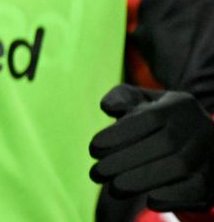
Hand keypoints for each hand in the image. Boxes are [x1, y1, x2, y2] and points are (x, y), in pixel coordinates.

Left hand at [89, 85, 213, 210]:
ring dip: (140, 180)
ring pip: (178, 166)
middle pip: (164, 143)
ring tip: (113, 188)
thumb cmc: (160, 123)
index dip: (119, 134)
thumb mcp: (144, 103)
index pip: (150, 117)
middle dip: (124, 160)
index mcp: (178, 106)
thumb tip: (107, 106)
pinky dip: (171, 195)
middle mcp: (197, 128)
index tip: (94, 149)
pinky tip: (148, 198)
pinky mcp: (209, 182)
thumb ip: (122, 97)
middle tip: (97, 173)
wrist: (202, 146)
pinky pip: (194, 189)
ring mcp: (207, 155)